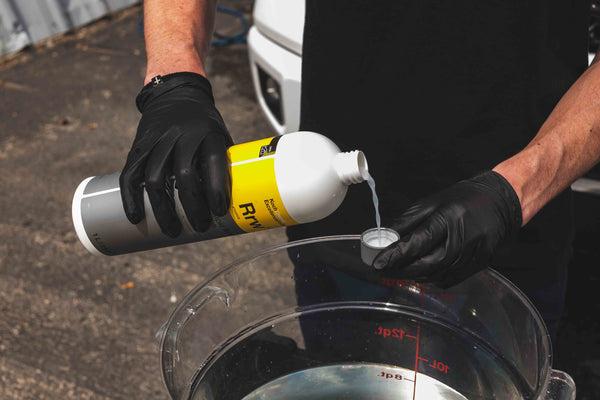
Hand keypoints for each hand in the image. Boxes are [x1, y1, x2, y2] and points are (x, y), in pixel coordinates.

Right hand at [120, 72, 232, 236]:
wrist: (175, 92)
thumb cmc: (204, 123)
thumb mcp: (221, 135)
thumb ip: (224, 163)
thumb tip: (238, 202)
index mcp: (209, 133)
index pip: (214, 163)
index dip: (216, 189)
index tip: (219, 211)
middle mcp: (183, 135)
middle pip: (184, 176)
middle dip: (192, 207)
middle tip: (200, 227)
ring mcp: (158, 140)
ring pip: (156, 179)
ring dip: (163, 210)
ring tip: (173, 230)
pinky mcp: (139, 145)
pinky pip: (131, 174)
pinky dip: (131, 198)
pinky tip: (136, 217)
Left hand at [373, 171, 521, 287]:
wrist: (500, 202)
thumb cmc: (463, 200)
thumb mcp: (431, 203)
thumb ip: (407, 222)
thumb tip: (386, 238)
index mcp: (449, 217)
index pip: (418, 241)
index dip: (396, 255)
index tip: (379, 263)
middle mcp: (463, 237)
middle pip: (428, 263)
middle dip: (403, 270)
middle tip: (386, 270)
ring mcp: (474, 253)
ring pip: (438, 274)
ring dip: (416, 276)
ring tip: (400, 271)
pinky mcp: (480, 263)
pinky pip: (451, 279)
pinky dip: (433, 279)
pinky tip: (423, 273)